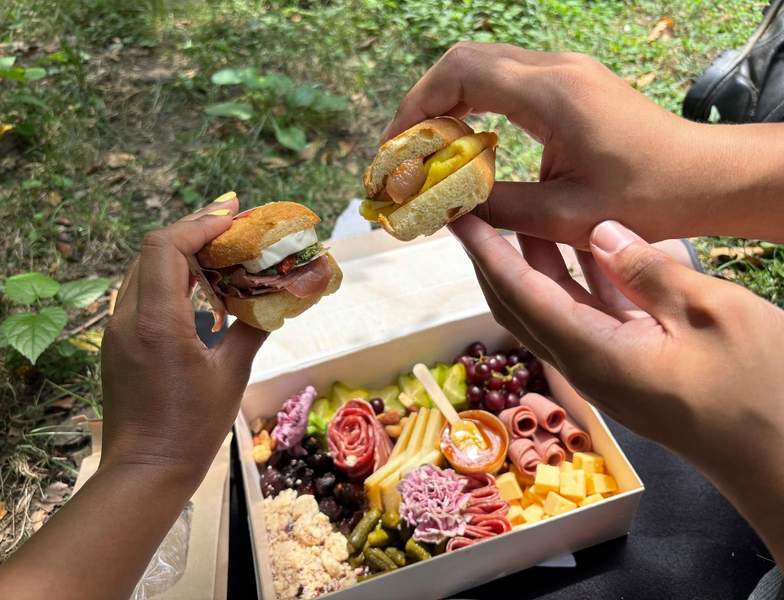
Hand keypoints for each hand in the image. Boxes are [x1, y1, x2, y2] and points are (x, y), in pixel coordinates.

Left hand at [101, 195, 265, 482]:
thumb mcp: (231, 375)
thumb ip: (251, 328)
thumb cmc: (192, 427)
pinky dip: (172, 282)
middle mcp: (128, 318)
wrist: (145, 471)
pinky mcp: (118, 344)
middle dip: (195, 232)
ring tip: (223, 254)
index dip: (199, 224)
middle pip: (154, 252)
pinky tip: (202, 294)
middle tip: (235, 227)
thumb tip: (276, 299)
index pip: (166, 247)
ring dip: (183, 256)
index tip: (235, 218)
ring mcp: (118, 331)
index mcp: (157, 322)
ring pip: (146, 271)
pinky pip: (143, 296)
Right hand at [385, 42, 783, 246]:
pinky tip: (468, 143)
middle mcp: (554, 69)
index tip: (396, 150)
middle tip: (404, 152)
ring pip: (482, 66)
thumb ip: (494, 206)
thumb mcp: (561, 216)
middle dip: (423, 104)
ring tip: (427, 151)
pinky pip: (505, 80)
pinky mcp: (570, 83)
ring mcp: (564, 71)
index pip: (460, 75)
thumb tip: (442, 204)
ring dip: (447, 102)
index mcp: (550, 94)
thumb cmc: (645, 198)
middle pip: (464, 61)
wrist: (703, 177)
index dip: (416, 108)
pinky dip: (474, 104)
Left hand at [450, 214, 783, 563]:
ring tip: (523, 217)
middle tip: (479, 213)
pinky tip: (585, 247)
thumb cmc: (758, 389)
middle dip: (495, 258)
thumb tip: (600, 232)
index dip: (488, 252)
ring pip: (550, 307)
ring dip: (534, 264)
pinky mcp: (625, 364)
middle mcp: (585, 363)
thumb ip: (649, 272)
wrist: (777, 455)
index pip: (521, 294)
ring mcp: (604, 366)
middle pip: (520, 304)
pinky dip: (577, 279)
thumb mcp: (712, 314)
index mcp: (594, 353)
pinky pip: (585, 315)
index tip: (461, 219)